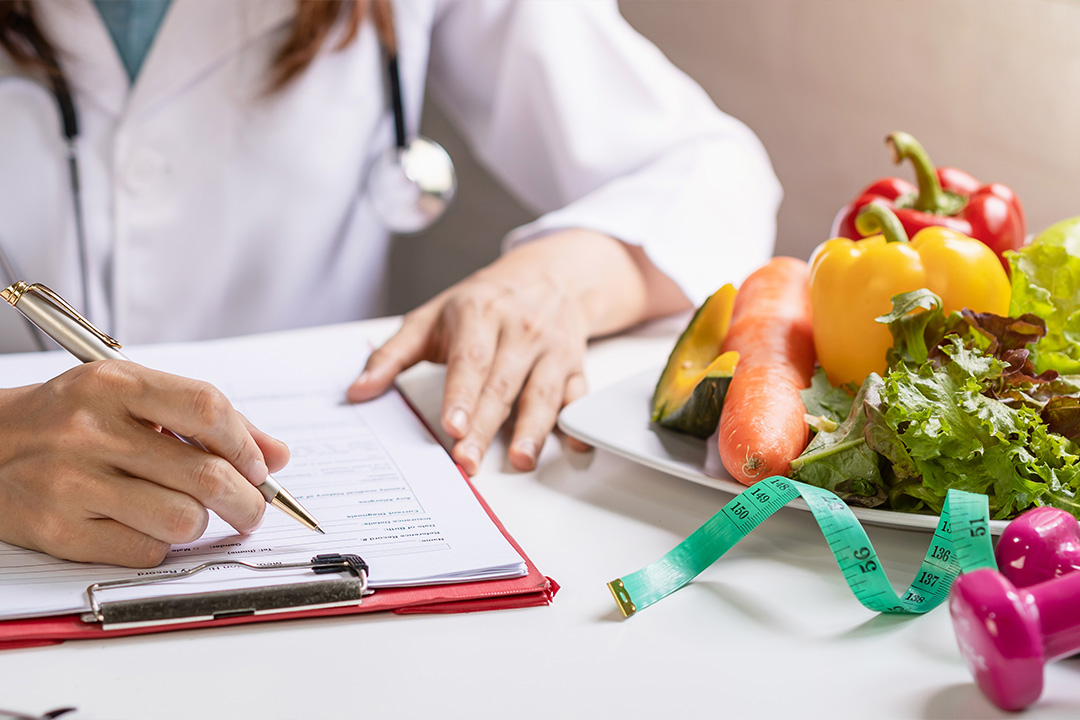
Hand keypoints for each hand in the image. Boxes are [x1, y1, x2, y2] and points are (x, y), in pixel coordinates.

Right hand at [0, 361, 288, 566]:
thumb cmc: (69, 418)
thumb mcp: (131, 396)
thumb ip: (206, 420)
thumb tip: (277, 455)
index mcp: (114, 384)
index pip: (207, 408)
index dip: (247, 444)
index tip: (261, 467)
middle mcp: (91, 431)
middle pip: (205, 475)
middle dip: (247, 501)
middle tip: (252, 508)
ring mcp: (71, 483)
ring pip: (182, 521)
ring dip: (201, 525)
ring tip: (189, 514)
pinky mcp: (57, 530)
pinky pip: (145, 553)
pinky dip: (160, 546)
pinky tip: (145, 527)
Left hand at [348, 229, 690, 473]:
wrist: (550, 274)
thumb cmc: (483, 301)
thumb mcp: (431, 316)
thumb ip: (391, 355)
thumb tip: (358, 391)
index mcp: (480, 315)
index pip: (470, 360)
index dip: (462, 395)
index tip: (452, 425)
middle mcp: (520, 331)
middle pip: (502, 384)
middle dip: (486, 426)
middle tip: (468, 460)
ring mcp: (551, 349)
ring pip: (543, 393)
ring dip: (533, 430)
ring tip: (520, 460)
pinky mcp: (575, 365)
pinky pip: (579, 395)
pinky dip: (577, 421)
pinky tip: (572, 445)